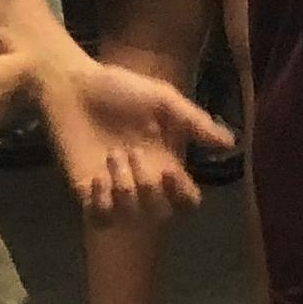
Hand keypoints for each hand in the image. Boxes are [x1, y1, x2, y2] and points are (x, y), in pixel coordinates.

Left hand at [14, 46, 227, 224]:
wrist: (69, 84)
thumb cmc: (116, 87)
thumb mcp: (161, 98)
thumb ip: (193, 121)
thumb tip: (232, 142)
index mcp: (163, 161)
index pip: (187, 200)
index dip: (183, 195)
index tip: (168, 170)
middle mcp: (141, 180)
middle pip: (162, 213)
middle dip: (149, 187)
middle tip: (130, 152)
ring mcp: (112, 188)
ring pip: (132, 217)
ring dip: (124, 189)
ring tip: (110, 156)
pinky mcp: (85, 190)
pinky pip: (100, 218)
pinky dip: (101, 204)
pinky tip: (94, 178)